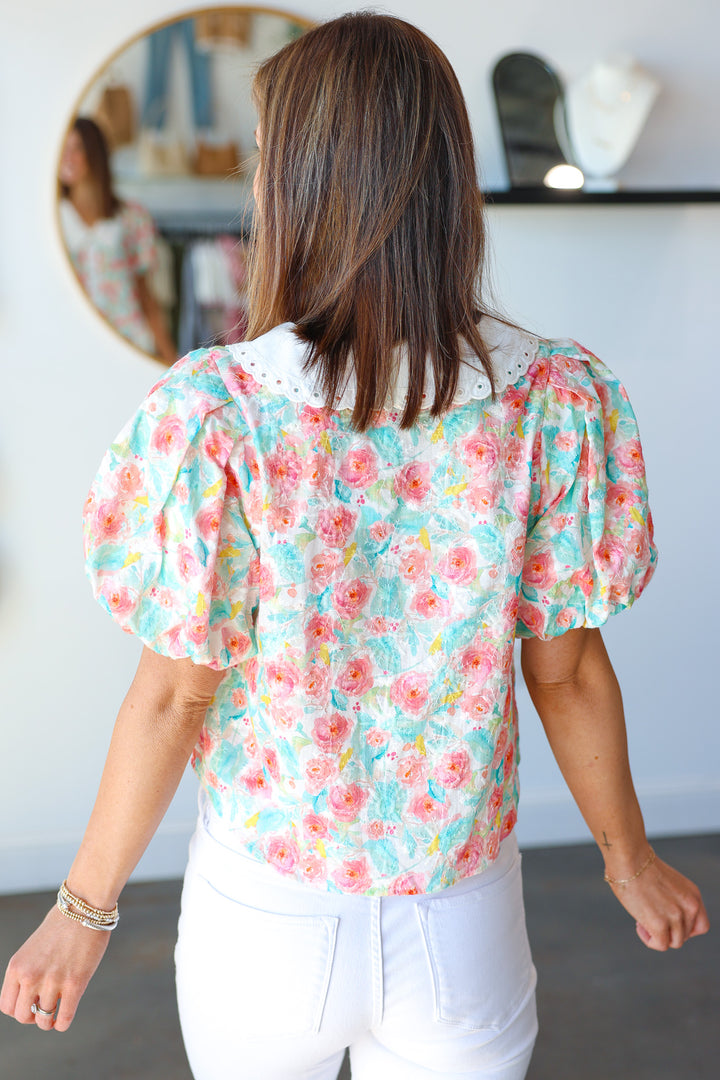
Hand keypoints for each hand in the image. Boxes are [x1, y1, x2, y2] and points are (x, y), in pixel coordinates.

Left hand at [0, 905, 110, 1030]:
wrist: (84, 906)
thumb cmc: (62, 923)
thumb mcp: (32, 948)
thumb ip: (28, 970)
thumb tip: (32, 994)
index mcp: (16, 966)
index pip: (7, 1006)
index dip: (19, 1009)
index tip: (30, 1004)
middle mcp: (30, 976)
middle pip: (23, 1016)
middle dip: (33, 1017)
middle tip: (44, 1009)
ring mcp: (52, 981)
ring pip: (43, 1020)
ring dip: (48, 1021)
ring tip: (55, 1014)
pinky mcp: (75, 984)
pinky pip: (63, 1018)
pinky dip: (62, 1024)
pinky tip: (64, 1019)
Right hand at [607, 854, 709, 950]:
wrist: (629, 858)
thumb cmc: (640, 865)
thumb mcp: (669, 884)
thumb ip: (675, 901)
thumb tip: (665, 918)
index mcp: (693, 895)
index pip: (700, 926)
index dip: (685, 928)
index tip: (669, 922)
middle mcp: (689, 907)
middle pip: (684, 935)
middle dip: (667, 930)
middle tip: (650, 916)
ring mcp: (676, 916)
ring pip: (674, 942)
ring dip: (658, 935)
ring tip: (643, 919)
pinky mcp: (660, 924)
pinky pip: (659, 944)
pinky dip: (648, 939)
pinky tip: (639, 924)